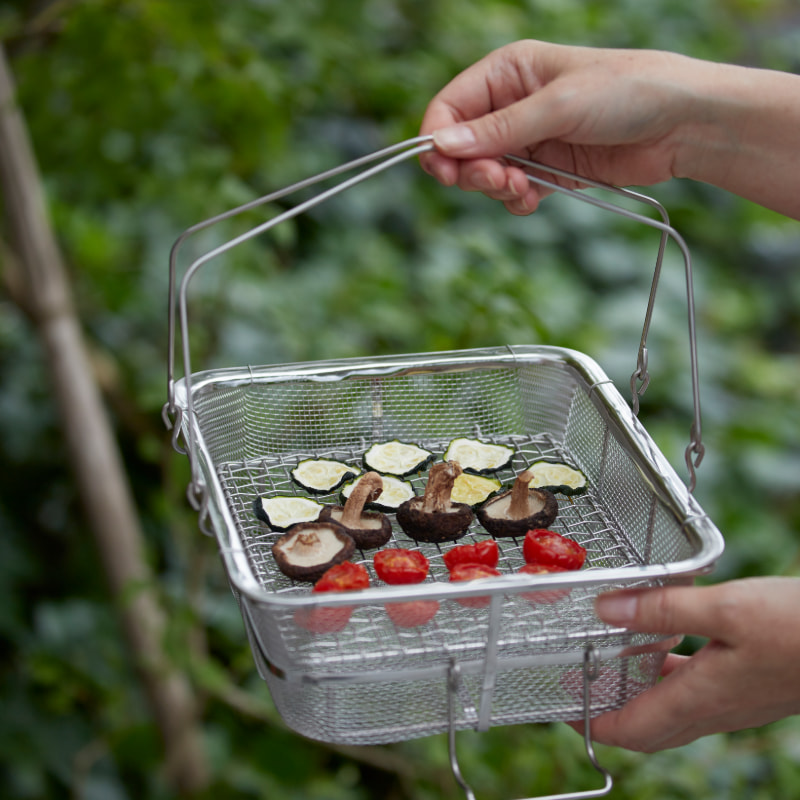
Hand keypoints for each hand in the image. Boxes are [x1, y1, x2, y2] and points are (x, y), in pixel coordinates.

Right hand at [419, 40, 799, 218]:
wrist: (682, 124)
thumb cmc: (627, 92)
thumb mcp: (557, 106)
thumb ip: (499, 129)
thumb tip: (442, 144)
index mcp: (508, 72)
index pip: (450, 107)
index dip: (440, 139)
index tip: (445, 169)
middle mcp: (513, 105)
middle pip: (462, 146)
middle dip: (471, 169)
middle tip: (496, 180)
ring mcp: (530, 140)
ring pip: (485, 173)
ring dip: (496, 187)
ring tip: (523, 188)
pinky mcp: (548, 170)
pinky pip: (513, 192)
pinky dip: (516, 201)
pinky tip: (534, 198)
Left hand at [571, 577, 799, 751]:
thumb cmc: (799, 628)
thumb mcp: (724, 608)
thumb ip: (662, 608)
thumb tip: (604, 609)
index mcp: (701, 699)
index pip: (631, 731)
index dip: (591, 726)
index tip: (559, 709)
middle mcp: (715, 710)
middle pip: (648, 729)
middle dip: (607, 714)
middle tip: (577, 687)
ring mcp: (734, 702)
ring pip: (671, 711)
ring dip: (637, 694)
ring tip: (608, 664)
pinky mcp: (748, 687)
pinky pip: (695, 692)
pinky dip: (668, 676)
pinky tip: (663, 644)